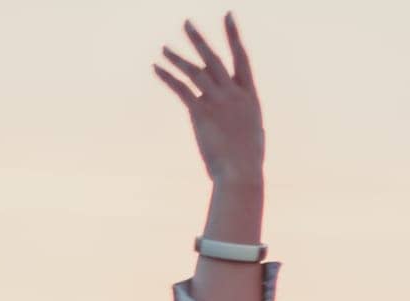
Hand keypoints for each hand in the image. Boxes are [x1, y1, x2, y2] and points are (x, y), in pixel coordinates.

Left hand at [153, 13, 263, 184]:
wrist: (241, 173)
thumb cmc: (247, 161)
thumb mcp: (252, 133)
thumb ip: (243, 117)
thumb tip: (235, 114)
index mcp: (249, 96)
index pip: (241, 58)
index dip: (233, 36)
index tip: (227, 16)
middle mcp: (234, 94)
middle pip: (214, 59)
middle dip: (198, 40)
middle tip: (186, 23)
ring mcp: (217, 102)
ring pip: (195, 72)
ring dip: (177, 58)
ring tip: (164, 48)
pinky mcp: (201, 113)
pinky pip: (181, 89)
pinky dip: (167, 77)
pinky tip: (156, 68)